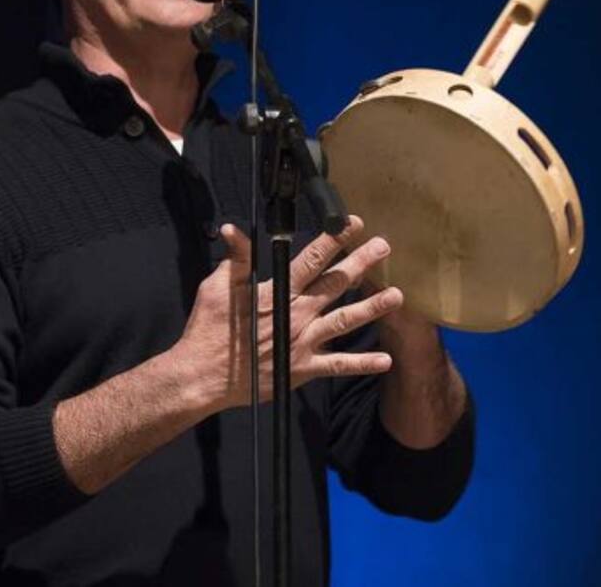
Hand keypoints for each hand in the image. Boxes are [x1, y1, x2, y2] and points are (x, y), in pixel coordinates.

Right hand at [175, 216, 403, 412]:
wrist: (204, 376)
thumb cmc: (209, 330)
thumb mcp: (217, 287)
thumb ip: (234, 259)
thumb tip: (232, 229)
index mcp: (277, 292)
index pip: (310, 260)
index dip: (333, 240)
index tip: (353, 224)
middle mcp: (296, 314)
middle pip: (334, 284)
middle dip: (361, 264)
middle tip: (384, 247)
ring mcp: (302, 342)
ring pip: (344, 321)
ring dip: (372, 308)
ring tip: (397, 297)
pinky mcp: (303, 369)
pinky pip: (337, 366)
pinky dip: (362, 364)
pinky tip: (386, 360)